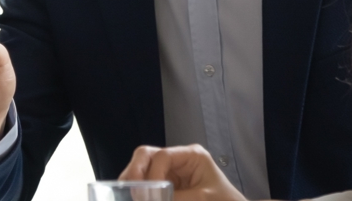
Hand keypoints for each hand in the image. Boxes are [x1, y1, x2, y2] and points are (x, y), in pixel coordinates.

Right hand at [118, 144, 250, 200]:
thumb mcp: (202, 198)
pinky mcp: (167, 183)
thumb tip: (151, 199)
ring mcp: (170, 170)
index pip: (163, 156)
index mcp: (192, 155)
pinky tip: (135, 195)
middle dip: (135, 171)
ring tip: (126, 194)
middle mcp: (178, 159)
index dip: (152, 174)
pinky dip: (138, 188)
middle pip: (147, 155)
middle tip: (128, 189)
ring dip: (133, 180)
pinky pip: (146, 181)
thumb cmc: (225, 200)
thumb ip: (177, 198)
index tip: (149, 194)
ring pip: (142, 167)